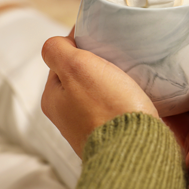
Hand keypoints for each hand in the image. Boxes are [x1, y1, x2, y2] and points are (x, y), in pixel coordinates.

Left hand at [41, 28, 158, 157]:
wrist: (136, 149)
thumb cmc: (107, 107)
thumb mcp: (76, 67)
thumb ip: (58, 49)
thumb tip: (60, 40)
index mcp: (52, 98)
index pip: (62, 58)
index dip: (80, 44)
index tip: (100, 39)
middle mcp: (67, 116)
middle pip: (81, 75)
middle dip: (97, 63)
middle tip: (117, 55)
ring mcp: (89, 128)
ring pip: (100, 91)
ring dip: (113, 80)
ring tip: (130, 74)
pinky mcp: (112, 135)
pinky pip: (116, 107)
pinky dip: (124, 97)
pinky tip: (136, 94)